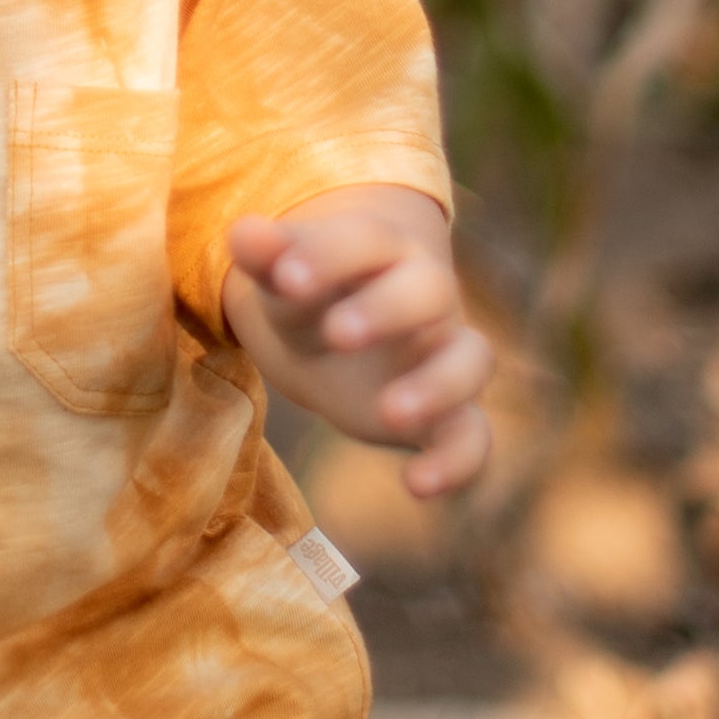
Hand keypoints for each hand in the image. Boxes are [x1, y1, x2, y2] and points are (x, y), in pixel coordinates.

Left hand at [224, 187, 492, 504]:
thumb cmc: (311, 297)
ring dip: (437, 386)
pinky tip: (417, 486)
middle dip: (387, 310)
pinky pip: (474, 435)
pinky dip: (457, 462)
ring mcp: (443, 355)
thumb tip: (243, 233)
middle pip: (429, 290)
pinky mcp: (450, 415)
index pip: (365, 240)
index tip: (287, 279)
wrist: (342, 336)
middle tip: (337, 335)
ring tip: (390, 413)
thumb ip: (267, 259)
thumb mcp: (285, 277)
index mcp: (381, 250)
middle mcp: (426, 297)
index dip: (328, 256)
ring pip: (470, 360)